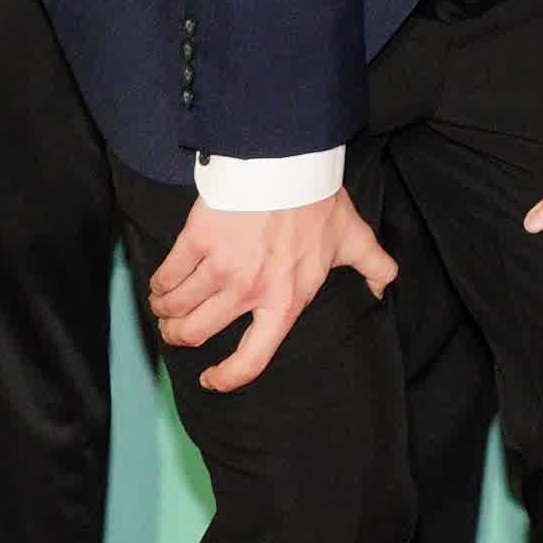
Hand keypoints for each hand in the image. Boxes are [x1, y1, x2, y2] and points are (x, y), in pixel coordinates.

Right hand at [146, 188, 396, 395]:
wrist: (290, 162)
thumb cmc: (320, 202)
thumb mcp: (353, 238)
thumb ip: (373, 266)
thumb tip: (384, 287)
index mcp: (285, 300)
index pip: (253, 357)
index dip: (228, 377)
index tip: (211, 380)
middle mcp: (248, 292)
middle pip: (196, 333)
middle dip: (179, 337)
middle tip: (177, 331)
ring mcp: (219, 268)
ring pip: (176, 307)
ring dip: (165, 311)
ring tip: (164, 307)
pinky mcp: (196, 241)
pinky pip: (166, 276)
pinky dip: (158, 285)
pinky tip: (159, 285)